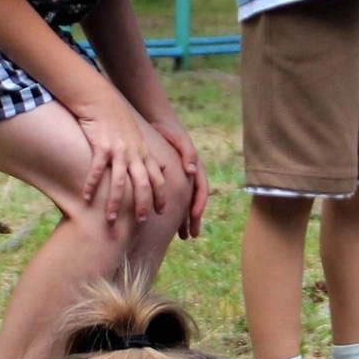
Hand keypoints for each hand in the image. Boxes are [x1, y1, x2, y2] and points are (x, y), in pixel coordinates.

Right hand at [73, 89, 177, 227]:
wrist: (101, 100)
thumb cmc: (118, 120)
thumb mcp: (137, 137)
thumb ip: (146, 155)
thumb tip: (160, 169)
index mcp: (143, 153)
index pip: (157, 178)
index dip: (161, 196)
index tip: (161, 212)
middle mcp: (134, 154)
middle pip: (143, 184)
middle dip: (143, 205)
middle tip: (140, 222)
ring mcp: (118, 151)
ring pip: (120, 182)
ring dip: (116, 203)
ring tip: (112, 219)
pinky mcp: (101, 147)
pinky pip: (97, 170)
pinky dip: (92, 185)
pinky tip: (86, 198)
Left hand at [150, 112, 208, 238]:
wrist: (157, 122)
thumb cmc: (169, 130)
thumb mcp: (180, 139)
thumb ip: (188, 153)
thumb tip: (191, 170)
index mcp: (195, 168)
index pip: (201, 190)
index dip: (198, 204)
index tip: (195, 217)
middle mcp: (190, 176)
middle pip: (194, 201)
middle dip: (194, 219)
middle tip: (191, 235)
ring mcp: (180, 178)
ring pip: (184, 202)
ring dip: (185, 219)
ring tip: (183, 236)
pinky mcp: (169, 178)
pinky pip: (174, 198)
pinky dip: (173, 210)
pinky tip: (168, 223)